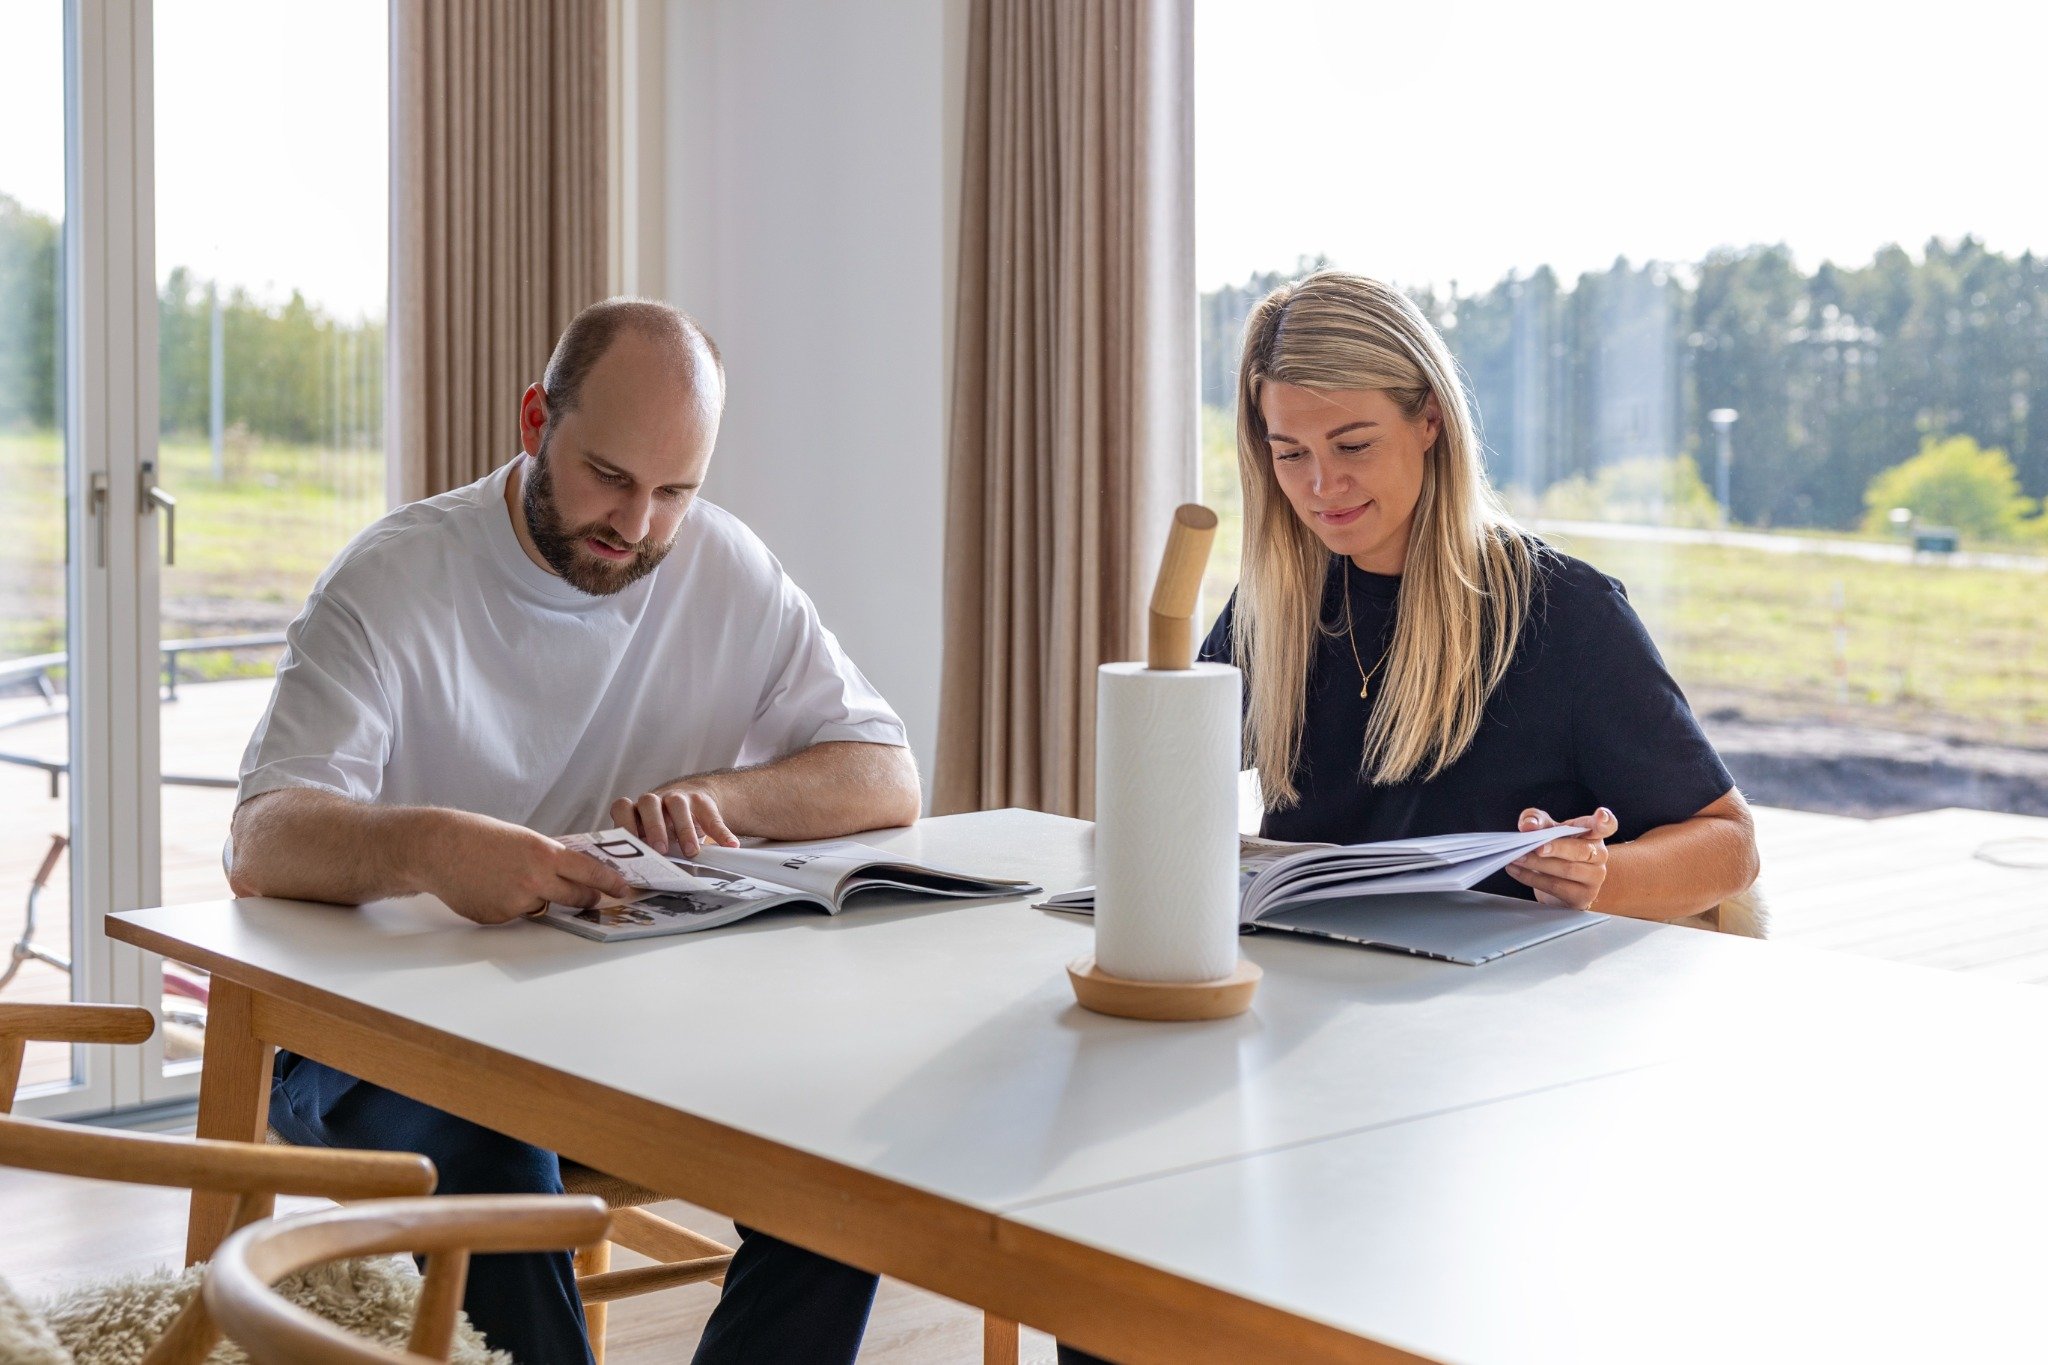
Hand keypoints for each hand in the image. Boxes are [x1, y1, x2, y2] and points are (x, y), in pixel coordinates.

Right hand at [413, 809, 636, 924]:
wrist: (439, 848)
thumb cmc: (479, 837)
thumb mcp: (523, 839)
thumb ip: (548, 857)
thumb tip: (573, 872)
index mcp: (545, 854)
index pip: (590, 872)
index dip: (611, 883)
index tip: (624, 889)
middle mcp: (535, 880)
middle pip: (577, 897)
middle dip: (587, 899)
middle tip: (593, 898)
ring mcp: (517, 902)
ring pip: (542, 905)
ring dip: (537, 897)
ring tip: (509, 878)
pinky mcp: (498, 917)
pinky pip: (515, 914)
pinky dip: (509, 904)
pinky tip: (489, 888)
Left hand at [611, 782, 740, 858]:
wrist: (693, 802)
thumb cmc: (664, 830)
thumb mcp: (648, 838)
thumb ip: (639, 853)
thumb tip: (628, 886)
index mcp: (635, 811)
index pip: (622, 808)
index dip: (623, 824)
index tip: (629, 847)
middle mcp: (654, 802)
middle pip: (649, 803)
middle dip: (654, 827)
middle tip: (660, 850)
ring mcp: (677, 798)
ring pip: (677, 804)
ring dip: (684, 829)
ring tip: (692, 853)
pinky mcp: (701, 801)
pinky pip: (711, 816)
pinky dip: (721, 833)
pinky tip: (730, 846)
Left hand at [1506, 806, 1617, 908]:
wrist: (1558, 882)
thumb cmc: (1556, 850)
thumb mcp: (1547, 830)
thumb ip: (1537, 820)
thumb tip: (1529, 825)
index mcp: (1593, 834)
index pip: (1607, 826)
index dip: (1605, 821)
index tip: (1600, 815)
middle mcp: (1599, 855)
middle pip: (1582, 850)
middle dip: (1557, 847)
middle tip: (1537, 847)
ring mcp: (1593, 878)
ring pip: (1568, 870)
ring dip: (1538, 863)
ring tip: (1517, 857)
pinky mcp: (1581, 897)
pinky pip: (1556, 887)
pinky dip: (1532, 878)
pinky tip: (1516, 871)